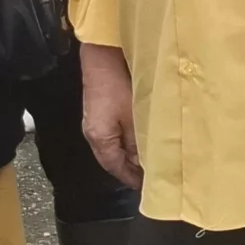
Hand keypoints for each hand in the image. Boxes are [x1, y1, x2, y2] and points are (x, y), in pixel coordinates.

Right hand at [80, 46, 139, 187]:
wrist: (102, 57)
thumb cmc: (118, 87)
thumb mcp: (133, 117)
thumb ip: (138, 142)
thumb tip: (144, 163)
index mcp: (99, 139)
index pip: (115, 167)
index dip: (131, 178)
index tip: (147, 186)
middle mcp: (93, 134)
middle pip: (112, 159)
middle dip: (130, 168)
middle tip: (151, 175)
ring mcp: (94, 122)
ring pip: (113, 146)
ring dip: (129, 154)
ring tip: (148, 160)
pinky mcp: (99, 112)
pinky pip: (113, 134)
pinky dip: (126, 141)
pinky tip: (139, 139)